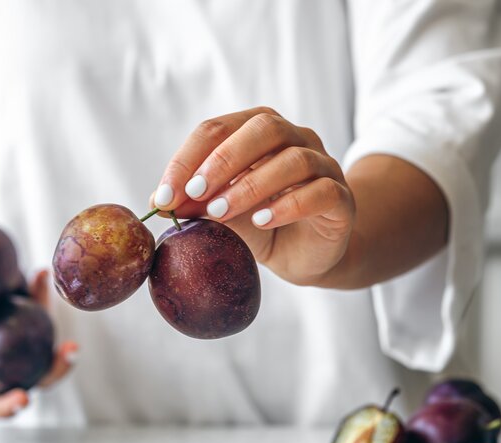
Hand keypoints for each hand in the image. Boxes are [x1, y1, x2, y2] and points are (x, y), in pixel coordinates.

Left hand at [153, 106, 355, 285]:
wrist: (303, 255)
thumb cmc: (259, 225)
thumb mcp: (221, 214)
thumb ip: (195, 204)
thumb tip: (159, 202)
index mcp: (258, 131)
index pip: (218, 128)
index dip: (188, 158)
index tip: (165, 194)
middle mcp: (295, 139)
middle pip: (264, 128)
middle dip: (223, 159)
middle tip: (194, 193)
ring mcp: (323, 165)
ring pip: (293, 160)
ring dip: (251, 185)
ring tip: (221, 212)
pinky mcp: (341, 198)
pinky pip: (320, 192)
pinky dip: (288, 205)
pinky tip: (262, 221)